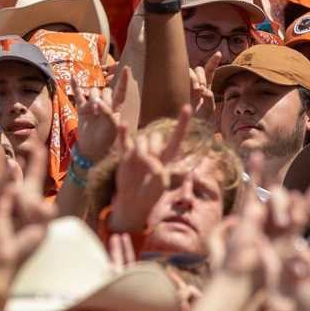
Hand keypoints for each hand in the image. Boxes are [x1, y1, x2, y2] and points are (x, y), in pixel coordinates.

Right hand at [74, 65, 129, 163]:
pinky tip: (72, 76)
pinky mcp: (82, 109)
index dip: (123, 80)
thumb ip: (107, 112)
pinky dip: (75, 86)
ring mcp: (93, 106)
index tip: (127, 68)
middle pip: (104, 90)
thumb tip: (96, 102)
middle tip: (98, 110)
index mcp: (116, 108)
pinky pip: (78, 94)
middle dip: (102, 97)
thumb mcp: (112, 126)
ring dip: (92, 99)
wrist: (93, 149)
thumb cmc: (107, 139)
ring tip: (92, 111)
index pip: (121, 91)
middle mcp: (105, 104)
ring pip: (93, 92)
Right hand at [106, 108, 191, 234]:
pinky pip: (124, 141)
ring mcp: (139, 152)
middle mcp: (154, 152)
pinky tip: (123, 124)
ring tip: (139, 162)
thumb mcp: (159, 187)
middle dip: (154, 146)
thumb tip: (149, 159)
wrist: (133, 203)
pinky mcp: (126, 156)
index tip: (187, 107)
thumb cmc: (150, 196)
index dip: (182, 123)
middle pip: (156, 137)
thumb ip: (158, 172)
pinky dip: (123, 133)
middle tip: (150, 163)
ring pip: (142, 139)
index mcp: (167, 158)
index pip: (177, 137)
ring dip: (141, 148)